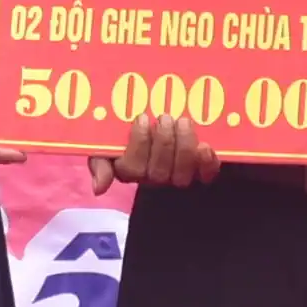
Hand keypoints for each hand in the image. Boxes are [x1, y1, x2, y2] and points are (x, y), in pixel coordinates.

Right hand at [86, 114, 220, 195]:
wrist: (155, 118)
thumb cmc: (125, 131)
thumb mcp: (104, 143)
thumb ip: (99, 163)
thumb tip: (99, 188)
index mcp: (129, 171)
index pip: (133, 168)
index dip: (139, 143)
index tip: (142, 118)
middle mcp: (153, 178)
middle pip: (159, 173)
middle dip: (164, 143)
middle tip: (165, 118)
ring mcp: (177, 176)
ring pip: (182, 175)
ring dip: (183, 147)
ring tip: (182, 122)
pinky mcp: (200, 171)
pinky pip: (206, 175)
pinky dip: (207, 163)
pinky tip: (205, 147)